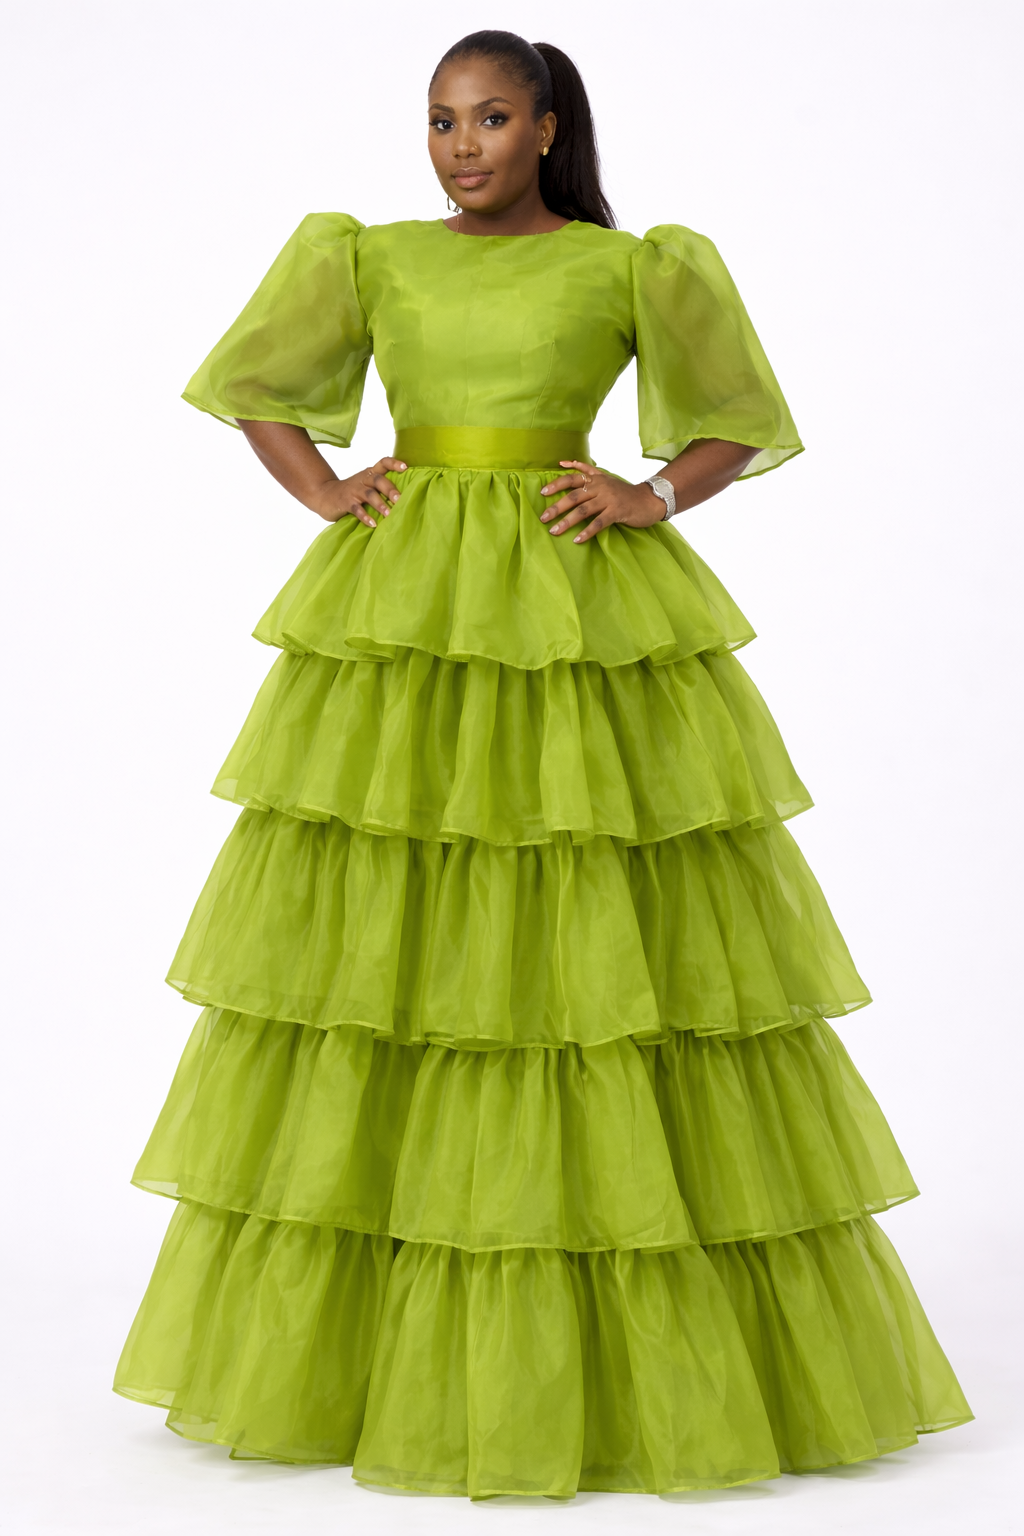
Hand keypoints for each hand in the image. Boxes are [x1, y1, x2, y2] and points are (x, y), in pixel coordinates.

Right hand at [311, 457, 406, 526]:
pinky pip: (356, 509)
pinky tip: (372, 524)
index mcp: (369, 474)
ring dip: (379, 504)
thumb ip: (380, 487)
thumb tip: (405, 498)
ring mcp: (353, 491)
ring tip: (388, 514)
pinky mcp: (345, 502)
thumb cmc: (351, 493)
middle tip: (400, 500)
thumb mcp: (365, 485)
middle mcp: (363, 480)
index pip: (383, 463)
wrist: (324, 495)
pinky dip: (364, 516)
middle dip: (390, 489)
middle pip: (378, 480)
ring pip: (369, 494)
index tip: (406, 467)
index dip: (394, 463)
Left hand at [540, 461, 666, 542]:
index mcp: (595, 479)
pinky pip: (599, 522)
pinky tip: (577, 540)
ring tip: (555, 531)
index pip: (572, 478)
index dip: (556, 484)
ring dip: (567, 522)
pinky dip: (587, 531)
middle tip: (543, 518)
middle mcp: (600, 487)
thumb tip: (565, 463)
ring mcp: (609, 499)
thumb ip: (586, 471)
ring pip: (583, 510)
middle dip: (556, 507)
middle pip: (574, 496)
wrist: (649, 500)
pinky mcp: (617, 511)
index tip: (542, 493)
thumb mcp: (605, 477)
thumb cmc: (624, 492)